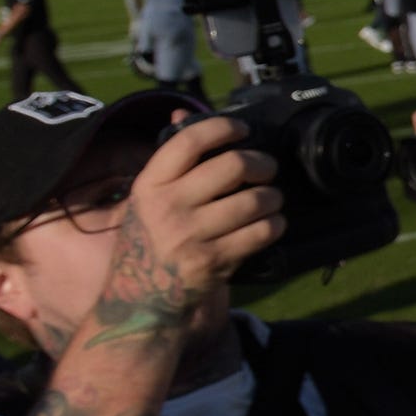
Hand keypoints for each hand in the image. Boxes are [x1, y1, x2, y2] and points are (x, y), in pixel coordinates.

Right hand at [95, 115, 283, 328]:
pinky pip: (261, 232)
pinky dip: (275, 224)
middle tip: (268, 168)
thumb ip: (167, 163)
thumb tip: (180, 114)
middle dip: (261, 163)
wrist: (140, 301)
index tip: (243, 130)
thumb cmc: (149, 242)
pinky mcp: (213, 261)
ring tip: (272, 198)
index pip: (189, 141)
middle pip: (233, 166)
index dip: (224, 128)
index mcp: (149, 185)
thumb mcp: (146, 200)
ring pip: (254, 200)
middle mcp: (167, 207)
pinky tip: (272, 223)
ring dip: (273, 196)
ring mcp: (190, 236)